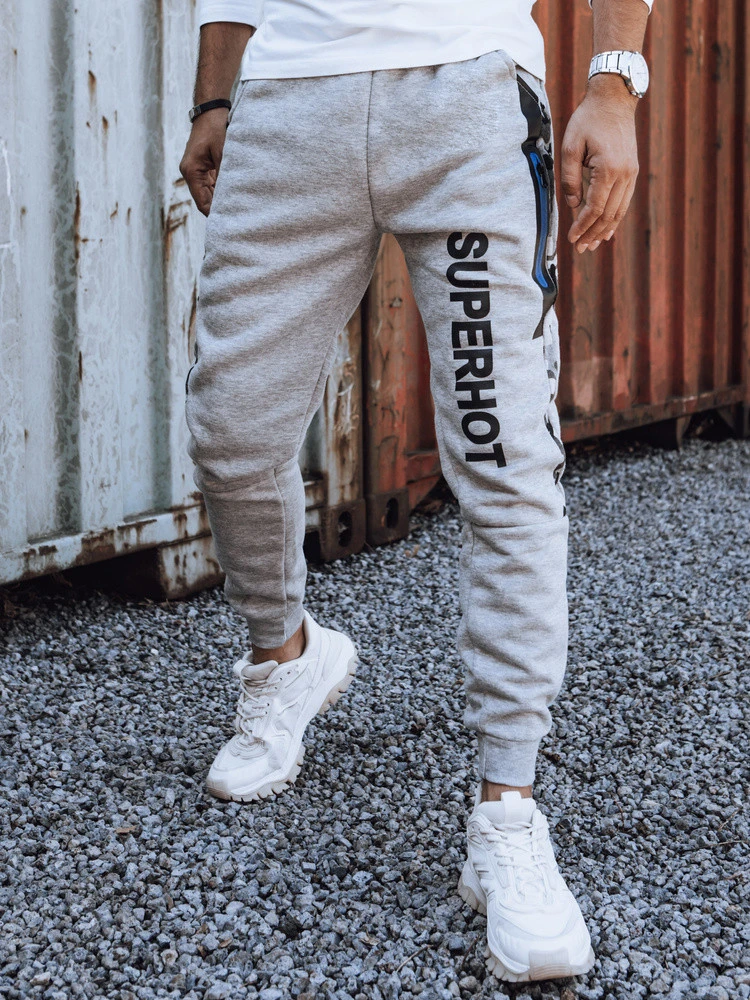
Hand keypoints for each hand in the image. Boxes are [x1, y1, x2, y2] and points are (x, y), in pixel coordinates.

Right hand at [179, 109, 228, 216]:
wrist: (211, 110)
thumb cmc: (215, 127)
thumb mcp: (223, 151)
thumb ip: (226, 174)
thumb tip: (233, 195)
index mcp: (191, 171)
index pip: (202, 202)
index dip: (215, 214)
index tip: (229, 224)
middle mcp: (191, 173)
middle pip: (205, 200)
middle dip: (219, 209)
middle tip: (238, 220)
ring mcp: (197, 170)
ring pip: (209, 194)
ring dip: (222, 200)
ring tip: (238, 210)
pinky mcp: (204, 167)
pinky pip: (212, 185)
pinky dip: (222, 190)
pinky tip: (235, 196)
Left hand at [560, 75, 639, 252]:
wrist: (614, 99)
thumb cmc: (588, 120)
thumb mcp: (570, 146)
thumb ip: (570, 178)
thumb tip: (572, 205)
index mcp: (608, 168)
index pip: (594, 208)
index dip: (582, 226)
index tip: (571, 238)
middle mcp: (624, 174)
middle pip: (608, 214)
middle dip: (593, 234)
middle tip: (580, 249)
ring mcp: (631, 173)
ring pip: (619, 211)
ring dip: (605, 230)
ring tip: (592, 244)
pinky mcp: (632, 171)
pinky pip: (624, 201)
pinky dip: (615, 218)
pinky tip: (607, 229)